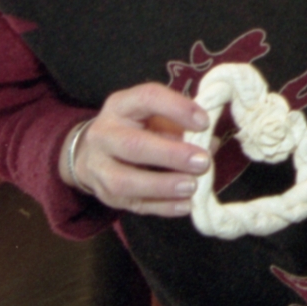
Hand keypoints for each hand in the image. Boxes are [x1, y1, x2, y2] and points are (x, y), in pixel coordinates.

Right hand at [62, 82, 212, 216]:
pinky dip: (162, 207)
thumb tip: (210, 144)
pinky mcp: (106, 195)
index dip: (176, 108)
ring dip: (163, 185)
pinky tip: (185, 205)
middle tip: (202, 162)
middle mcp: (104, 134)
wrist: (95, 152)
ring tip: (192, 186)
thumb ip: (181, 126)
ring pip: (125, 181)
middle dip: (170, 155)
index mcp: (121, 106)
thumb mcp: (155, 115)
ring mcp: (99, 168)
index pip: (147, 98)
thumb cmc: (136, 128)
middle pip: (133, 145)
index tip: (204, 122)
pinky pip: (133, 204)